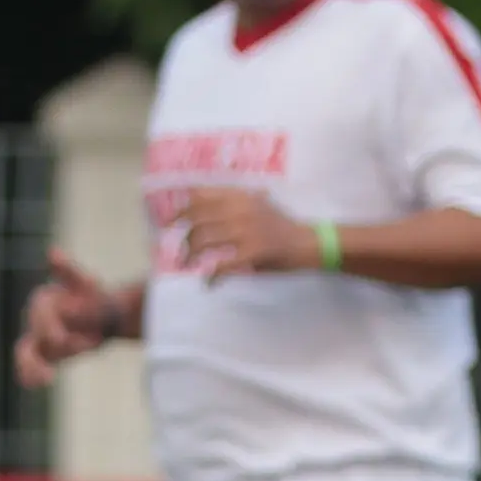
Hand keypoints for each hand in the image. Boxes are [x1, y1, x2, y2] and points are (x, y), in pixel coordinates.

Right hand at [14, 252, 123, 386]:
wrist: (104, 317)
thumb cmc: (93, 296)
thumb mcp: (86, 284)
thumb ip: (68, 272)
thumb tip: (52, 252)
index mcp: (43, 300)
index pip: (39, 313)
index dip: (48, 327)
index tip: (62, 339)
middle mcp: (36, 319)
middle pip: (35, 335)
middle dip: (53, 344)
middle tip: (78, 348)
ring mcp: (38, 338)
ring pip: (26, 353)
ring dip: (34, 366)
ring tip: (45, 378)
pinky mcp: (44, 354)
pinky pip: (30, 366)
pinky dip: (29, 375)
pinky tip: (33, 385)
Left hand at [178, 185, 319, 282]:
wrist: (311, 242)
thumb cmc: (282, 227)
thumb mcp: (258, 205)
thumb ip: (233, 204)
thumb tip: (201, 206)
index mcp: (240, 196)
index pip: (200, 197)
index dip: (180, 210)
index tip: (169, 224)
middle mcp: (241, 209)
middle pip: (197, 220)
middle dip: (184, 239)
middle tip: (181, 254)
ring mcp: (247, 230)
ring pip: (204, 240)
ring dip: (191, 256)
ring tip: (190, 266)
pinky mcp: (254, 252)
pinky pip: (222, 265)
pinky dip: (211, 276)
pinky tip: (210, 283)